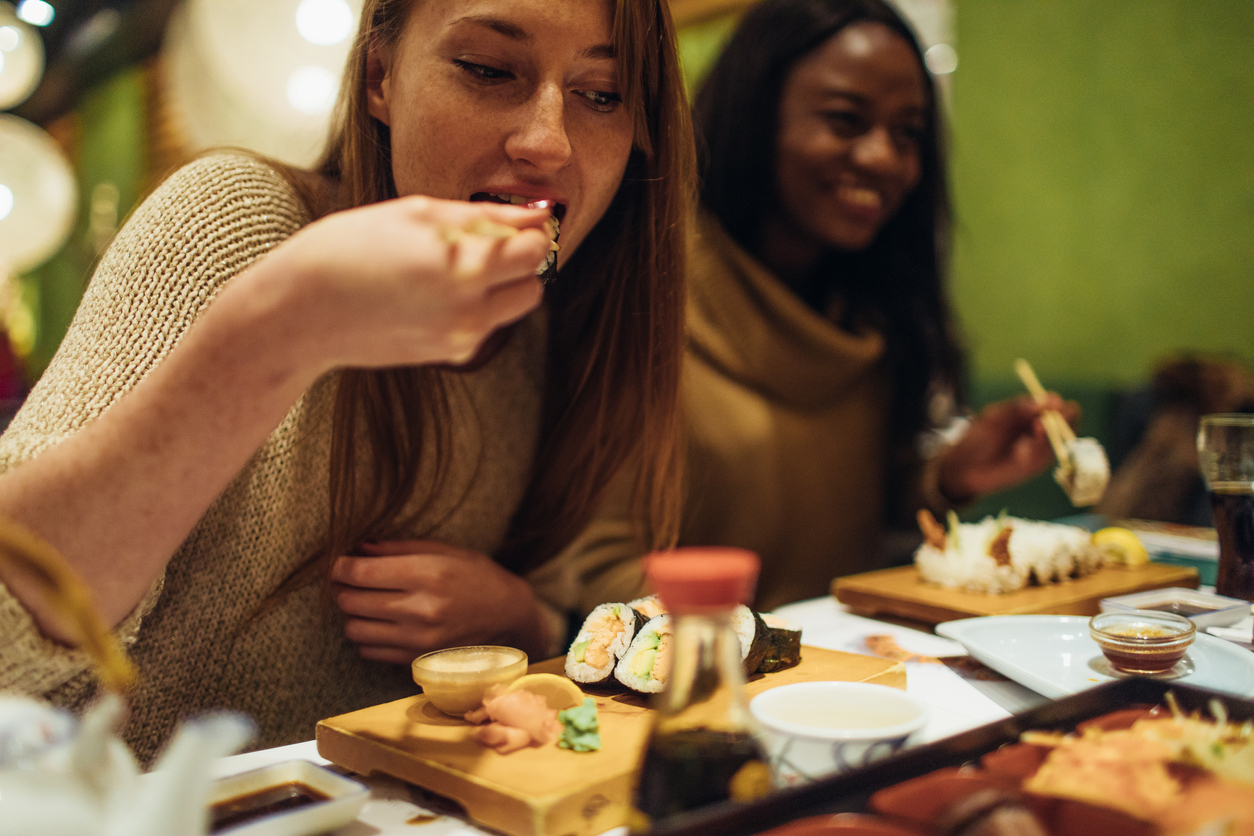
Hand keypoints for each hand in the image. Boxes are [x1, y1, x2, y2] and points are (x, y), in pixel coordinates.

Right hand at [252, 196, 552, 374]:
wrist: (299, 311)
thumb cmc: (349, 248)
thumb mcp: (417, 214)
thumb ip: (485, 216)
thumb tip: (538, 216)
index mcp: (466, 268)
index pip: (536, 253)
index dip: (529, 234)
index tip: (511, 223)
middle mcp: (470, 312)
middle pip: (532, 289)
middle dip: (517, 265)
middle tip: (480, 243)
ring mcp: (459, 339)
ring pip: (508, 311)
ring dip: (496, 288)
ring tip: (446, 266)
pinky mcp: (445, 355)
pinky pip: (480, 328)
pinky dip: (470, 308)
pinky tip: (428, 292)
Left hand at [330, 540, 550, 664]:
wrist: (508, 615)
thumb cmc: (477, 575)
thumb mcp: (445, 551)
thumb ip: (400, 548)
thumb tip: (359, 547)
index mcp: (427, 575)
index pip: (361, 573)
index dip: (340, 566)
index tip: (338, 562)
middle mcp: (421, 610)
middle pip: (352, 601)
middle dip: (341, 588)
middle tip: (347, 579)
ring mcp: (418, 639)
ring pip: (354, 628)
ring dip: (352, 614)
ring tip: (364, 601)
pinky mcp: (417, 659)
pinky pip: (369, 650)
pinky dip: (366, 635)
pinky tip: (379, 622)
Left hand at [937, 394, 1080, 502]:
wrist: (964, 466)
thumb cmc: (977, 438)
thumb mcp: (994, 418)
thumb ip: (1017, 409)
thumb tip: (1045, 399)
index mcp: (1029, 412)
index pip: (1051, 404)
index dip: (1055, 402)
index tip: (1055, 401)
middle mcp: (1039, 428)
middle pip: (1063, 421)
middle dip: (1063, 418)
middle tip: (1057, 414)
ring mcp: (1039, 448)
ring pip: (1057, 439)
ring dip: (1049, 434)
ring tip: (1037, 427)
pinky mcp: (1035, 466)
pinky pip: (1045, 457)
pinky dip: (1036, 452)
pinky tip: (1023, 450)